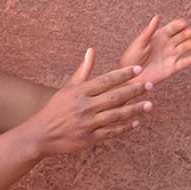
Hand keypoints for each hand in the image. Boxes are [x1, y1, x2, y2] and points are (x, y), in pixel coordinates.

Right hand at [21, 49, 151, 156]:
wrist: (40, 134)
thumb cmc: (55, 108)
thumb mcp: (68, 88)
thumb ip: (83, 70)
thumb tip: (91, 50)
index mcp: (80, 92)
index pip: (106, 80)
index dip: (123, 74)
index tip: (138, 70)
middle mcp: (84, 106)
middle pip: (114, 96)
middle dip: (134, 90)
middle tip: (150, 85)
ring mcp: (87, 123)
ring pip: (116, 115)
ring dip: (134, 109)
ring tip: (149, 104)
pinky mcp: (89, 139)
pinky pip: (111, 132)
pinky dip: (124, 127)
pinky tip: (136, 122)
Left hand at [121, 16, 190, 87]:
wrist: (131, 76)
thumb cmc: (132, 57)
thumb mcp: (140, 42)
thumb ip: (150, 30)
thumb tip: (157, 17)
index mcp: (160, 36)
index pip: (173, 28)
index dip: (179, 25)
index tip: (183, 23)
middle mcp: (167, 45)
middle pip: (181, 36)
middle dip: (186, 34)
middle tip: (189, 32)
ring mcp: (170, 56)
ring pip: (184, 48)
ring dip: (190, 45)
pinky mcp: (171, 68)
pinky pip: (182, 63)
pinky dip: (188, 61)